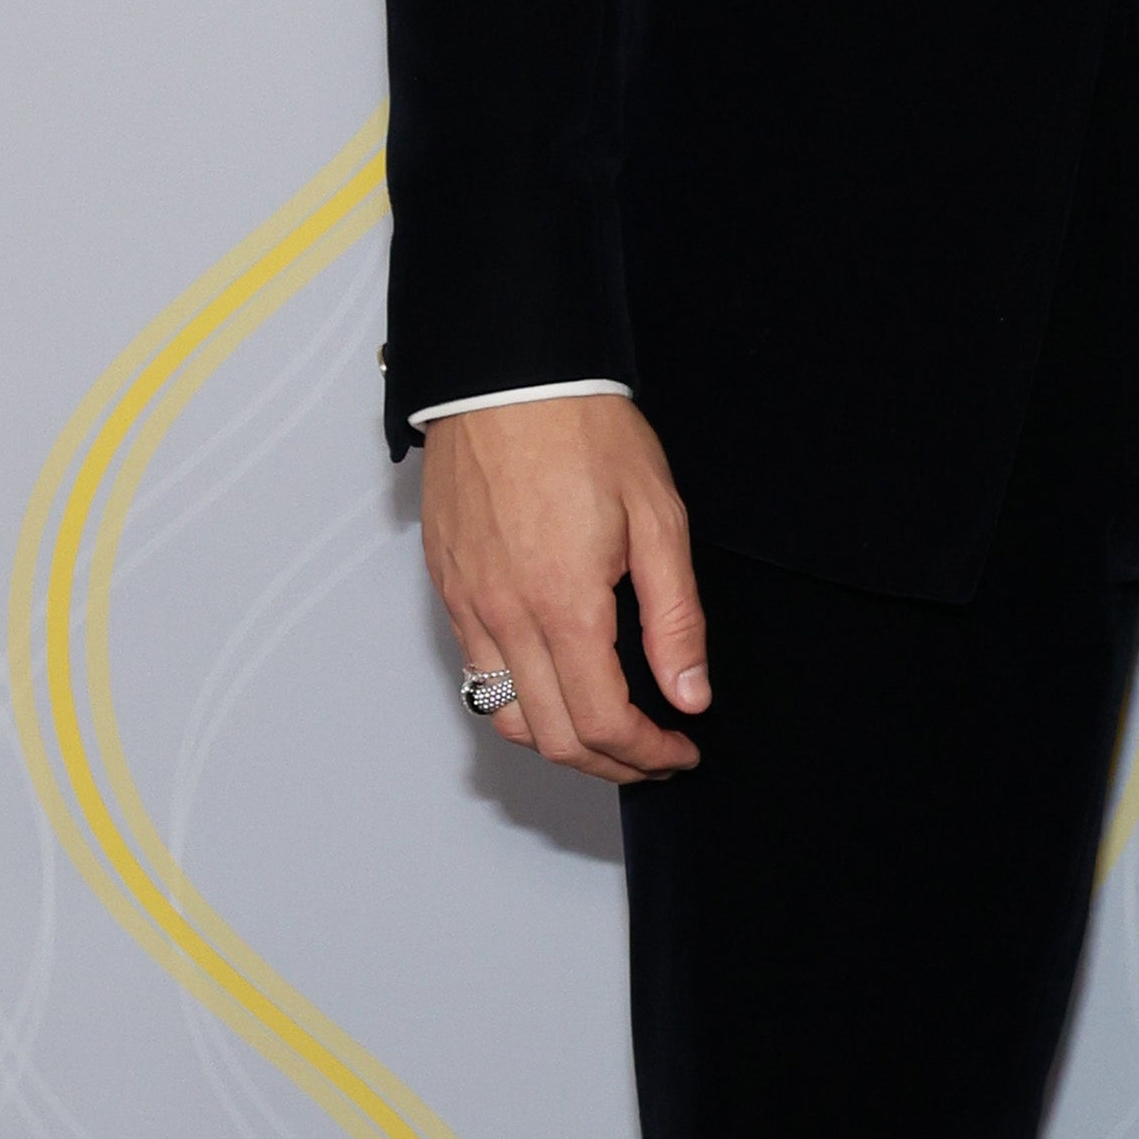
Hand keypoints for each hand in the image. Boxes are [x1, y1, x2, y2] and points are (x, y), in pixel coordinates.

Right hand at [422, 398, 709, 783]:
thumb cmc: (586, 432)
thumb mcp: (659, 519)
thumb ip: (675, 618)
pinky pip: (477, 672)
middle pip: (552, 738)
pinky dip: (519, 700)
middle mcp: (507, 616)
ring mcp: (469, 604)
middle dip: (610, 764)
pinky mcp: (448, 587)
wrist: (509, 374)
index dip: (648, 757)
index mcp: (565, 604)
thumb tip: (689, 695)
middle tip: (653, 756)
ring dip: (560, 742)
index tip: (679, 752)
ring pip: (506, 716)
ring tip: (608, 731)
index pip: (603, 724)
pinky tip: (558, 682)